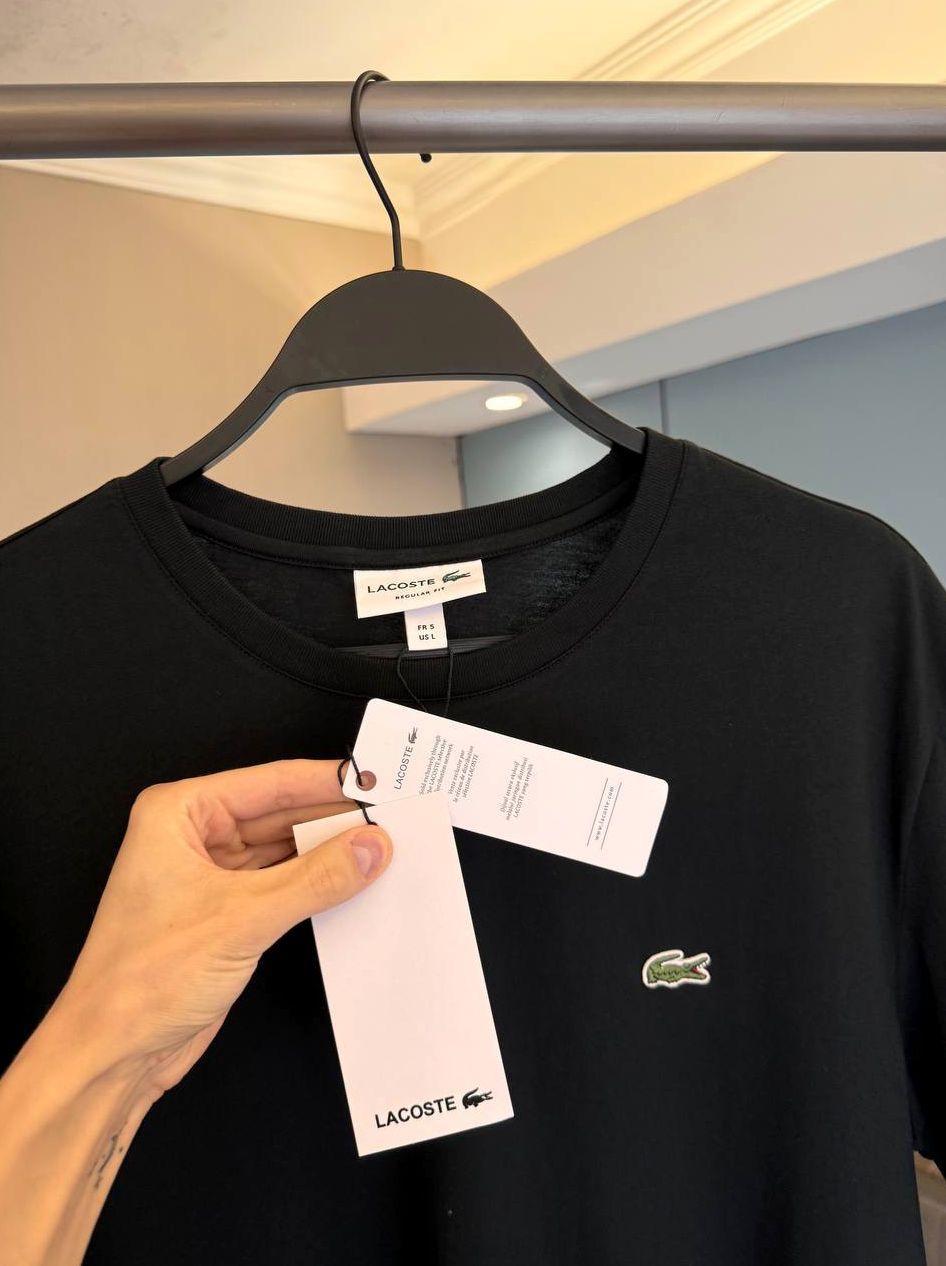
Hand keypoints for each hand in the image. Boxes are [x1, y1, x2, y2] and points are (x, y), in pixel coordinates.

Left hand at [58, 758, 391, 1099]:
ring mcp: (209, 875)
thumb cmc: (141, 981)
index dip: (325, 782)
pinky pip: (282, 883)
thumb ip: (316, 879)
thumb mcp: (242, 919)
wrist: (115, 1053)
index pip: (268, 783)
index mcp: (176, 813)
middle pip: (279, 812)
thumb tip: (369, 846)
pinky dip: (316, 883)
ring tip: (380, 849)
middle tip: (389, 817)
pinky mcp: (226, 912)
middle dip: (332, 818)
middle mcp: (190, 837)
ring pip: (284, 849)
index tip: (374, 782)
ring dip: (328, 852)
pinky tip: (351, 882)